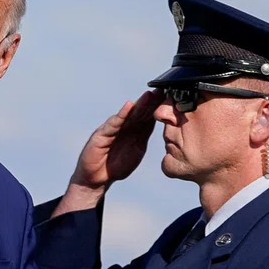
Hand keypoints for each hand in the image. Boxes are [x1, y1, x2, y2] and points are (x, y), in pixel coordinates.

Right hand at [53, 91, 161, 215]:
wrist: (97, 178)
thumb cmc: (116, 165)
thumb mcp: (136, 149)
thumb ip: (144, 135)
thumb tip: (159, 124)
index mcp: (134, 131)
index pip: (148, 116)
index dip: (158, 107)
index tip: (171, 97)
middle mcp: (124, 126)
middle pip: (139, 112)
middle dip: (151, 101)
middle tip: (162, 90)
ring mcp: (112, 129)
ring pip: (128, 115)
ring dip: (139, 104)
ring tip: (149, 95)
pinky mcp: (102, 134)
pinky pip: (113, 124)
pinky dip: (121, 115)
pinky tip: (129, 106)